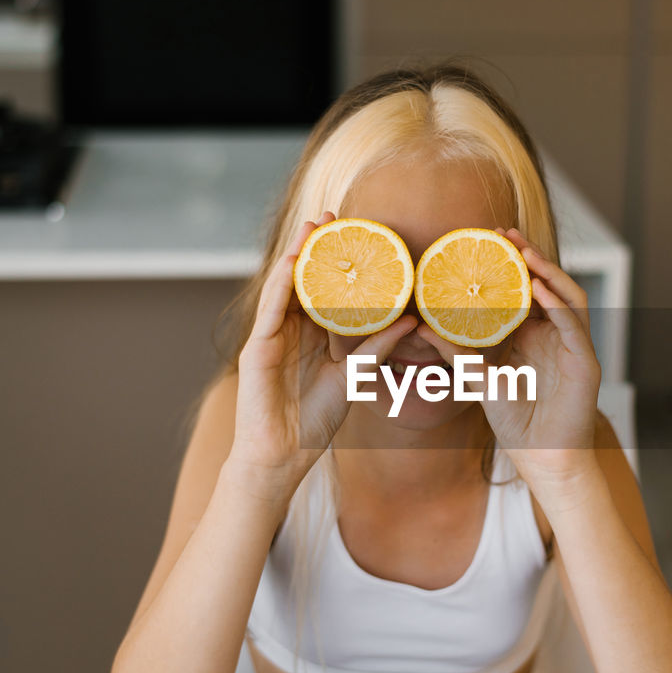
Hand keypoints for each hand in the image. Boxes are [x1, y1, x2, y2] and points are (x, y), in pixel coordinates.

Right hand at [231, 211, 418, 479]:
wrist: (284, 456)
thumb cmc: (314, 423)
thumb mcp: (355, 377)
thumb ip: (379, 348)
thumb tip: (414, 320)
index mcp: (310, 336)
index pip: (323, 290)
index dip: (336, 263)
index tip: (355, 234)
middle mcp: (288, 331)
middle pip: (303, 280)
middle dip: (315, 247)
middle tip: (333, 216)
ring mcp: (270, 338)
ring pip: (284, 287)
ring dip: (296, 254)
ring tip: (312, 226)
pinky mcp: (256, 349)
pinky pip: (270, 310)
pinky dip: (280, 284)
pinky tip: (291, 261)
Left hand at [415, 226, 600, 490]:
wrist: (543, 459)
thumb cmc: (517, 424)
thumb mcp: (480, 380)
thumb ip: (456, 353)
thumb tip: (421, 329)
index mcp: (535, 337)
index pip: (527, 291)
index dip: (512, 265)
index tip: (489, 240)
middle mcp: (557, 336)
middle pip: (549, 285)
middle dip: (529, 257)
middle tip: (504, 233)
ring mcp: (574, 346)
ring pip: (567, 296)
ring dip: (548, 272)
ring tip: (523, 253)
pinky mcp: (586, 362)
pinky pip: (573, 325)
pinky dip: (557, 304)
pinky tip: (538, 289)